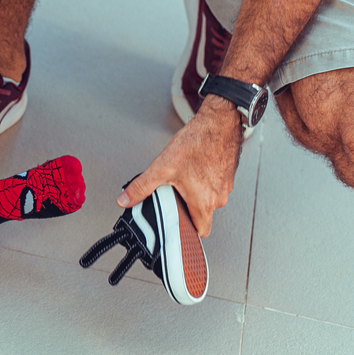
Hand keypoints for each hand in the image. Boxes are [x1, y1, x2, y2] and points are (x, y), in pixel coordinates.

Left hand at [118, 97, 242, 236]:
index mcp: (205, 201)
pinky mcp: (227, 175)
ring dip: (194, 194)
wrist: (218, 122)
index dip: (187, 232)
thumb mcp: (162, 167)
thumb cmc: (198, 142)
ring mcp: (225, 186)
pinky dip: (203, 182)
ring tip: (182, 179)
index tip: (175, 227)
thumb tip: (126, 200)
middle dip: (185, 209)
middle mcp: (219, 197)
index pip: (201, 231)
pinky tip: (193, 170)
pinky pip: (214, 186)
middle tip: (172, 198)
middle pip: (201, 215)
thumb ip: (142, 187)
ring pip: (207, 199)